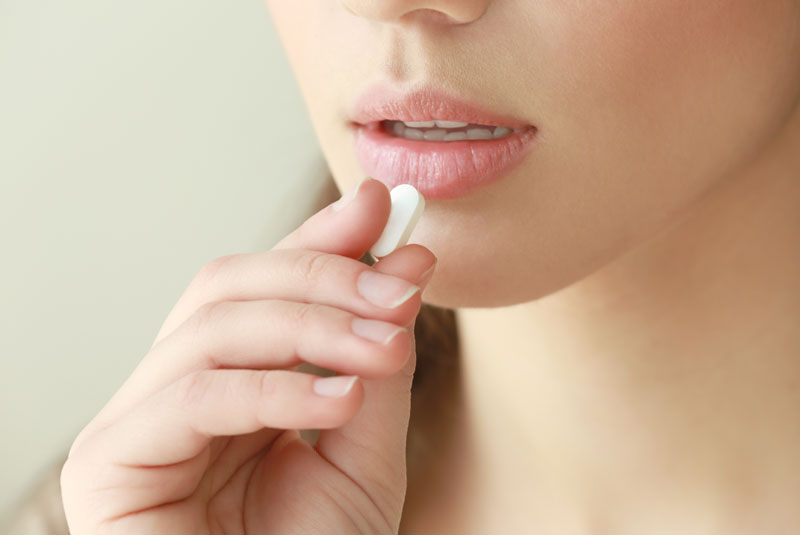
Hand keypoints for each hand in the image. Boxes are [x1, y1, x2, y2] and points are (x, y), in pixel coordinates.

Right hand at [60, 178, 436, 533]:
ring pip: (212, 325)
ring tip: (384, 345)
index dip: (318, 241)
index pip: (263, 283)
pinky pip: (194, 396)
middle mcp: (177, 385)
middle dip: (321, 274)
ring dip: (311, 324)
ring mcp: (138, 420)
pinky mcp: (111, 463)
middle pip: (229, 283)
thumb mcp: (367, 446)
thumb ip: (379, 358)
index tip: (381, 208)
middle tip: (400, 282)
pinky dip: (274, 388)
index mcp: (231, 376)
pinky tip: (340, 400)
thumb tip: (401, 265)